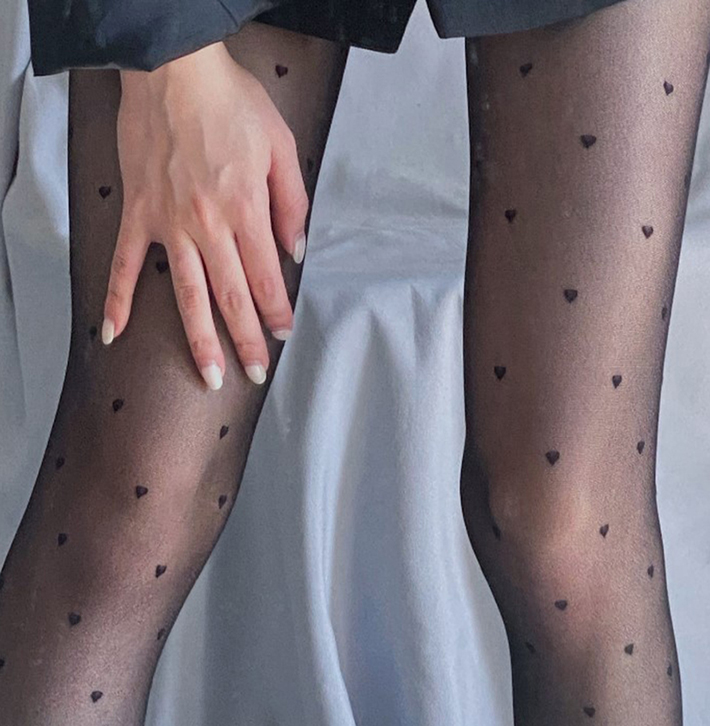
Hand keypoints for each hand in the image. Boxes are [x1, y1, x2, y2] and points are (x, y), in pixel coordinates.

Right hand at [104, 41, 307, 389]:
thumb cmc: (230, 102)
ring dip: (199, 339)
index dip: (277, 312)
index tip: (284, 336)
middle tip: (256, 373)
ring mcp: (169, 224)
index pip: (267, 277)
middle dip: (248, 341)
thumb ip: (292, 204)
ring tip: (210, 375)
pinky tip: (114, 333)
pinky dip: (118, 300)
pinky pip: (126, 265)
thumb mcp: (281, 146)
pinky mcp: (138, 215)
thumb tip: (297, 250)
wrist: (173, 69)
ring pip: (187, 294)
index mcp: (247, 210)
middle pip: (232, 297)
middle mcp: (209, 226)